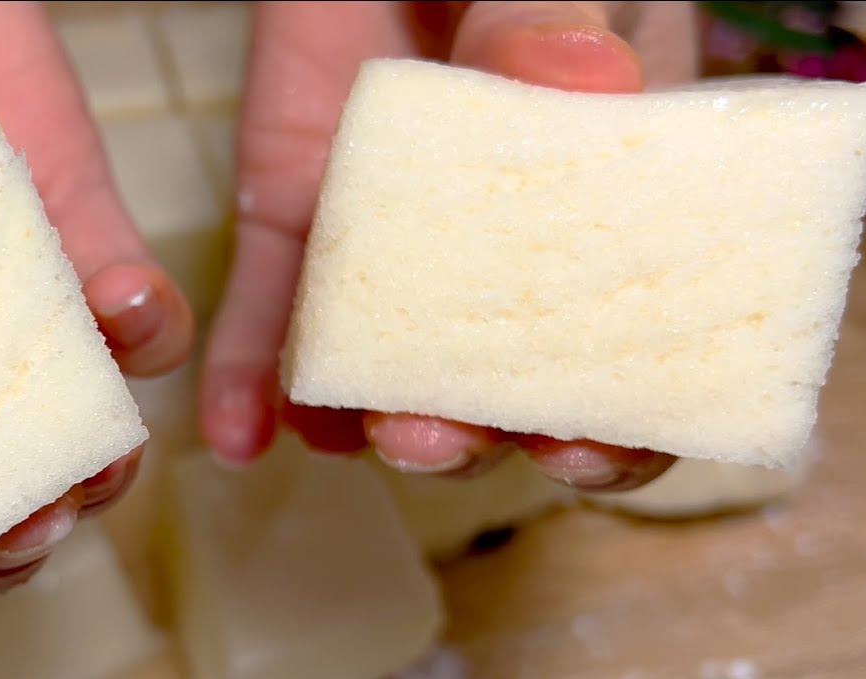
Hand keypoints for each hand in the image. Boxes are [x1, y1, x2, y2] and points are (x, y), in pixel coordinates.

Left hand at [200, 1, 698, 488]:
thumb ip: (553, 26)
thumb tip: (587, 74)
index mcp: (597, 214)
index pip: (626, 347)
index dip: (613, 421)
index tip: (582, 448)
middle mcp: (491, 258)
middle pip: (492, 387)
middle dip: (468, 437)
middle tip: (436, 440)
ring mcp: (385, 252)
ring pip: (379, 368)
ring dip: (363, 423)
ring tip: (348, 434)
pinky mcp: (292, 224)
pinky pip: (266, 311)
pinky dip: (249, 376)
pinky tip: (238, 432)